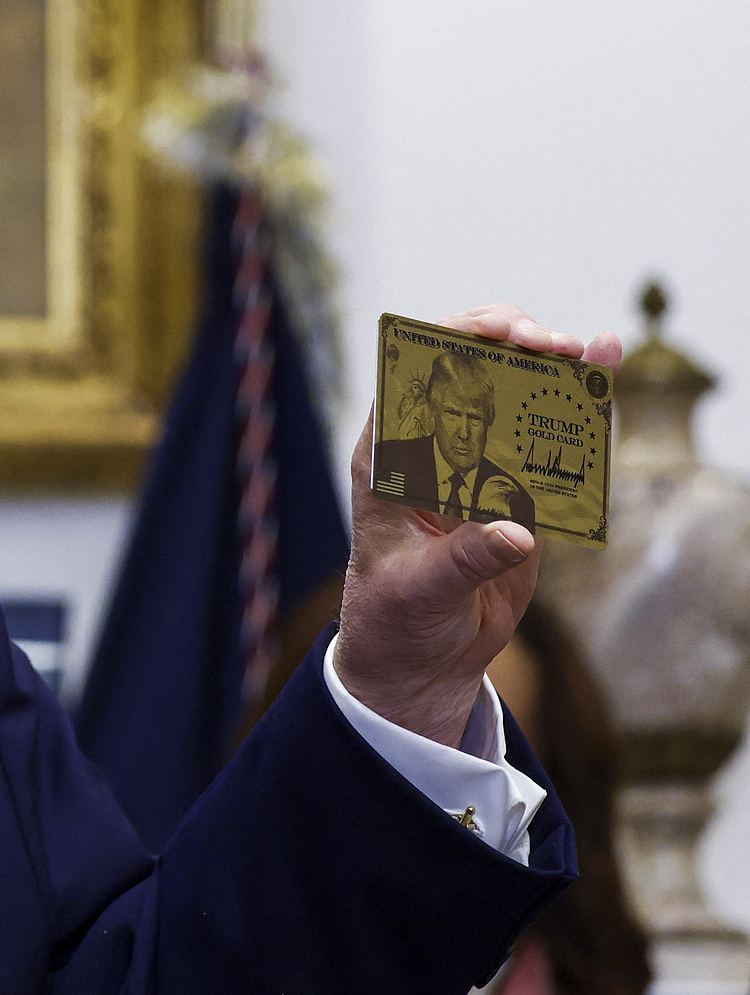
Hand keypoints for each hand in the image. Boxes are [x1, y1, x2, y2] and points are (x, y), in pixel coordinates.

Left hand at [336, 305, 620, 745]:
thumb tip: (518, 533)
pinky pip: (549, 434)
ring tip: (588, 349)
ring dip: (550, 362)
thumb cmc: (397, 617)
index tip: (501, 337)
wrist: (419, 656)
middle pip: (467, 368)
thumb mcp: (423, 590)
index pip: (411, 375)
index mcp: (390, 457)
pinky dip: (578, 401)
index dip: (454, 341)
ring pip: (513, 391)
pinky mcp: (518, 486)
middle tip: (553, 345)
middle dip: (509, 340)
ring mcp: (477, 462)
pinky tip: (604, 369)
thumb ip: (467, 560)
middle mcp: (430, 447)